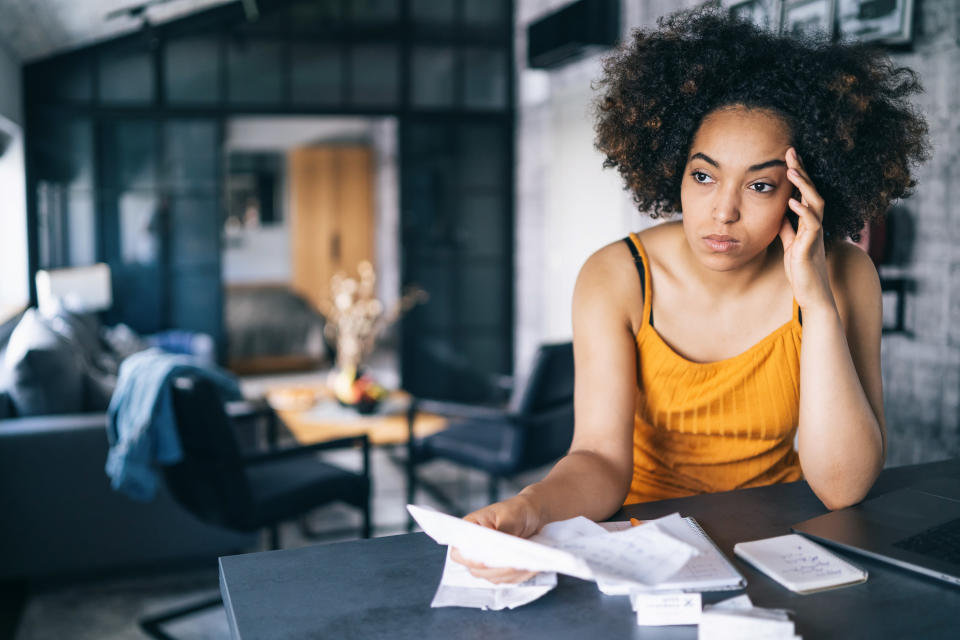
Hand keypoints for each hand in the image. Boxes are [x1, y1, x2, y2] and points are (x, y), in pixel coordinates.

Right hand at [450, 494, 543, 583]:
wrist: (531, 515)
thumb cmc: (516, 510)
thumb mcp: (508, 516)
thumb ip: (500, 532)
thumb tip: (495, 547)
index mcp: (470, 530)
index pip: (459, 552)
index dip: (469, 560)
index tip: (484, 561)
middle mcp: (475, 548)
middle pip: (476, 570)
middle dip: (496, 569)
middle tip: (514, 564)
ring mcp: (487, 561)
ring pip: (493, 577)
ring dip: (510, 573)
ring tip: (527, 565)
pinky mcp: (501, 569)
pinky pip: (507, 579)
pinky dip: (519, 576)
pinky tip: (531, 568)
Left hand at [778, 147, 835, 313]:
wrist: (812, 294)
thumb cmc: (802, 270)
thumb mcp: (791, 243)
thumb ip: (788, 227)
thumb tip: (781, 212)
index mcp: (809, 222)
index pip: (805, 192)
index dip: (798, 174)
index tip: (788, 156)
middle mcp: (815, 224)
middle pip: (812, 191)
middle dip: (801, 171)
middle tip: (791, 152)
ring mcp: (815, 234)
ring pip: (815, 203)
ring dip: (804, 186)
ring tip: (792, 171)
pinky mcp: (812, 247)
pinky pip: (811, 225)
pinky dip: (803, 212)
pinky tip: (792, 201)